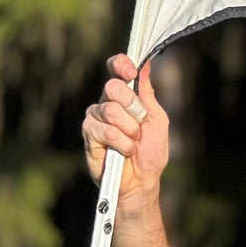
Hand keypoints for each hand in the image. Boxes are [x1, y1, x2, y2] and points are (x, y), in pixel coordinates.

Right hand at [81, 54, 168, 203]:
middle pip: (113, 86)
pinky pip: (105, 130)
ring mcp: (95, 118)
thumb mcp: (157, 120)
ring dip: (130, 130)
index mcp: (124, 96)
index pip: (116, 69)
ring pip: (111, 110)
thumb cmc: (150, 152)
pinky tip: (124, 151)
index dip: (121, 64)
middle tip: (140, 124)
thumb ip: (148, 95)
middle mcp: (106, 103)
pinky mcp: (88, 135)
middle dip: (133, 107)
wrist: (142, 181)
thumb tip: (145, 66)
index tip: (131, 72)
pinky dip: (121, 142)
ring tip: (133, 142)